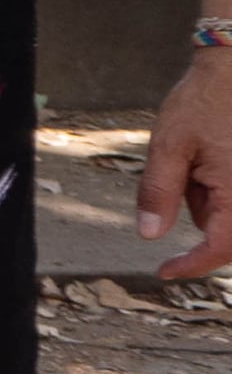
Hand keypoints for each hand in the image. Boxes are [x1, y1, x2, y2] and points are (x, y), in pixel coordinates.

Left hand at [145, 45, 231, 279]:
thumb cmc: (204, 101)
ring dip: (210, 197)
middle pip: (228, 234)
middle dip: (199, 212)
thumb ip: (159, 192)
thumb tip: (150, 235)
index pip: (220, 248)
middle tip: (184, 173)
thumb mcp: (168, 145)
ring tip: (200, 154)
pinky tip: (212, 156)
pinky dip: (221, 185)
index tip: (164, 271)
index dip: (192, 265)